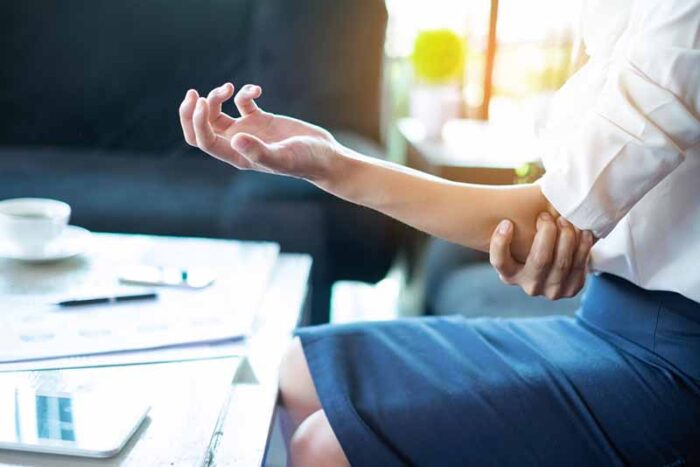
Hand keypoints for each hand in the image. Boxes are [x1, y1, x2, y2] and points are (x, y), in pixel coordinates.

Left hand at [179, 83, 339, 182]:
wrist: (326, 157)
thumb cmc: (306, 161)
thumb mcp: (284, 157)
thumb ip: (259, 152)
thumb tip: (236, 138)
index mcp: (237, 156)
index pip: (204, 140)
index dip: (196, 121)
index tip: (203, 102)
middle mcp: (238, 144)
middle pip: (201, 130)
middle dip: (192, 112)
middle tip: (195, 94)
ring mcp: (249, 131)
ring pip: (217, 114)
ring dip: (216, 97)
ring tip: (228, 89)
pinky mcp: (261, 120)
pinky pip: (242, 103)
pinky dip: (244, 93)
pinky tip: (257, 90)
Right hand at [489, 213, 593, 299]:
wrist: (559, 267)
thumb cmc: (533, 246)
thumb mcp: (520, 242)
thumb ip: (518, 229)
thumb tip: (515, 199)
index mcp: (510, 275)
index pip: (500, 262)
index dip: (500, 242)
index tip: (507, 222)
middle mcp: (529, 286)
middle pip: (540, 259)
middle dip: (547, 232)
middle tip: (547, 216)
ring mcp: (551, 291)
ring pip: (562, 262)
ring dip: (567, 236)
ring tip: (565, 220)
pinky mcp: (571, 289)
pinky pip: (578, 266)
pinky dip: (583, 245)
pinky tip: (582, 232)